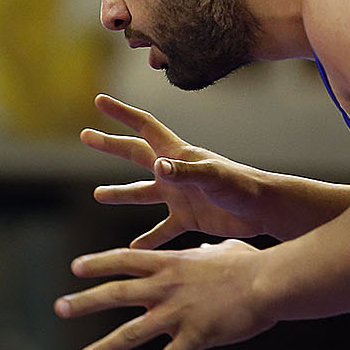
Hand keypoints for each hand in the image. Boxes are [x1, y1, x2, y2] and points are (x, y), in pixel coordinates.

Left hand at [55, 239, 274, 349]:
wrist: (269, 283)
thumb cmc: (251, 266)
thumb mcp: (225, 251)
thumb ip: (208, 252)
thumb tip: (207, 248)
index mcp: (170, 263)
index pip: (124, 260)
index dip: (98, 263)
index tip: (75, 267)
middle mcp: (166, 287)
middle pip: (116, 294)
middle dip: (84, 302)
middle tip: (59, 307)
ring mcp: (177, 313)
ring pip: (131, 332)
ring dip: (104, 347)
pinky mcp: (194, 336)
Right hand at [85, 94, 269, 247]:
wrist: (264, 211)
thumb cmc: (242, 187)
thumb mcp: (212, 177)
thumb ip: (185, 173)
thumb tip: (156, 167)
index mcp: (178, 155)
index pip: (145, 128)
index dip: (122, 113)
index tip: (99, 100)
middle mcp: (175, 172)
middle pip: (136, 154)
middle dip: (111, 145)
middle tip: (86, 135)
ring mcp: (180, 196)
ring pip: (143, 193)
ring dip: (122, 193)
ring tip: (99, 194)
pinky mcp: (189, 218)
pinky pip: (162, 231)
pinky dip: (147, 240)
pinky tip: (134, 249)